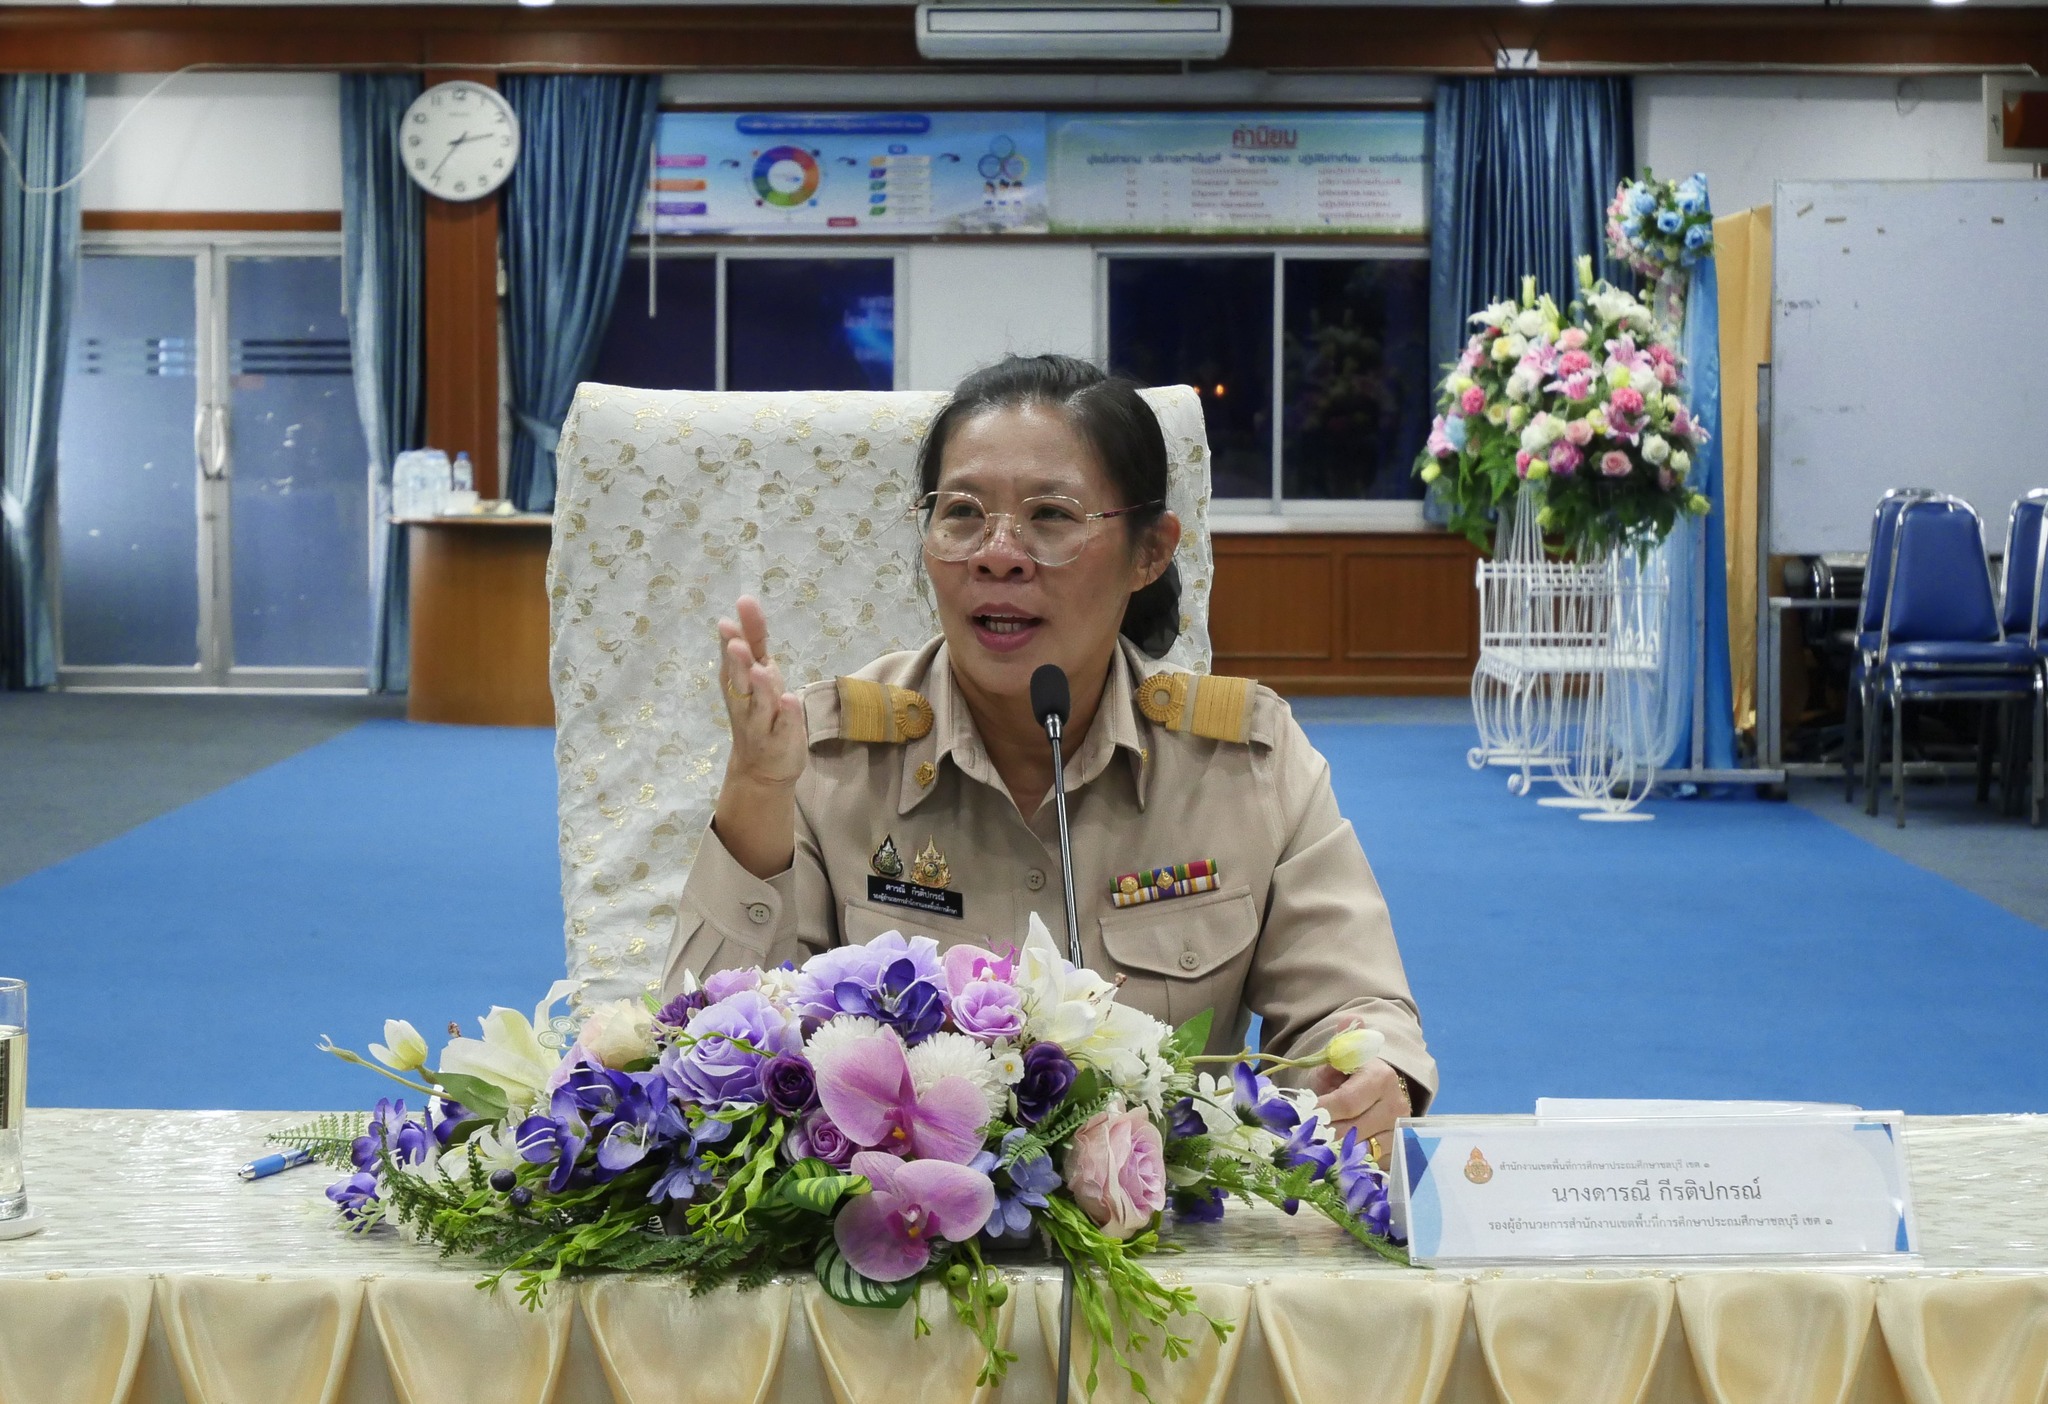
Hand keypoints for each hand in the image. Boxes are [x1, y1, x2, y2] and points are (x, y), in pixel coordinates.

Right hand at [718, 595, 805, 789]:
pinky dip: (787, 715)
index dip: (732, 639)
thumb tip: (746, 600)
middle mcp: (745, 701)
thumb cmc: (760, 710)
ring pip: (760, 703)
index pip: (735, 656)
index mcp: (738, 681)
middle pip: (740, 680)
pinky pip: (783, 727)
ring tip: (762, 670)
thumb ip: (754, 639)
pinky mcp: (781, 740)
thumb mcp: (759, 670)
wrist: (761, 768)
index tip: (727, 620)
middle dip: (738, 662)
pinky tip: (790, 700)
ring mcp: (762, 722)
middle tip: (735, 643)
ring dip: (760, 687)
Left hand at [1310, 1055, 1410, 1170]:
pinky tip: (1332, 1158)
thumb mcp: (1340, 1059)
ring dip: (1333, 1152)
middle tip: (1300, 1137)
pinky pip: (1368, 1165)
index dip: (1320, 1111)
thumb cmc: (1350, 1075)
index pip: (1346, 1102)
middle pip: (1351, 1130)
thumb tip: (1344, 1023)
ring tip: (1313, 1148)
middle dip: (1322, 1134)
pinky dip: (1348, 1163)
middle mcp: (1396, 1106)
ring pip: (1359, 1152)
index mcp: (1381, 1078)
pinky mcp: (1397, 1153)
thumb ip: (1337, 1048)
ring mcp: (1399, 1132)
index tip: (1300, 1116)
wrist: (1376, 1091)